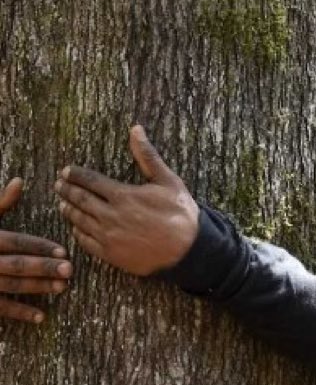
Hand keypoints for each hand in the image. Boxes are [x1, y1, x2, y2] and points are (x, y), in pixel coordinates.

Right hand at [0, 178, 72, 323]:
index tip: (63, 250)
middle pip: (16, 264)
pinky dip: (19, 312)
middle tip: (70, 270)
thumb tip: (20, 181)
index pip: (14, 241)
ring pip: (10, 284)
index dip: (38, 245)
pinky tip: (41, 316)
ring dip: (37, 287)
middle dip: (44, 267)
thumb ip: (0, 202)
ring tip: (62, 287)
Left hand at [55, 126, 199, 277]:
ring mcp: (109, 236)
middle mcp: (111, 216)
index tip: (66, 171)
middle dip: (66, 190)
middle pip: (80, 200)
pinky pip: (86, 241)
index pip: (90, 181)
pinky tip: (76, 228)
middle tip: (58, 185)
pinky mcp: (111, 254)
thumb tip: (136, 129)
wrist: (189, 250)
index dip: (75, 175)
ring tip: (62, 203)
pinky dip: (77, 232)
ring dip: (68, 210)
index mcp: (123, 196)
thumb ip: (147, 156)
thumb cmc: (181, 214)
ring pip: (79, 220)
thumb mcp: (168, 181)